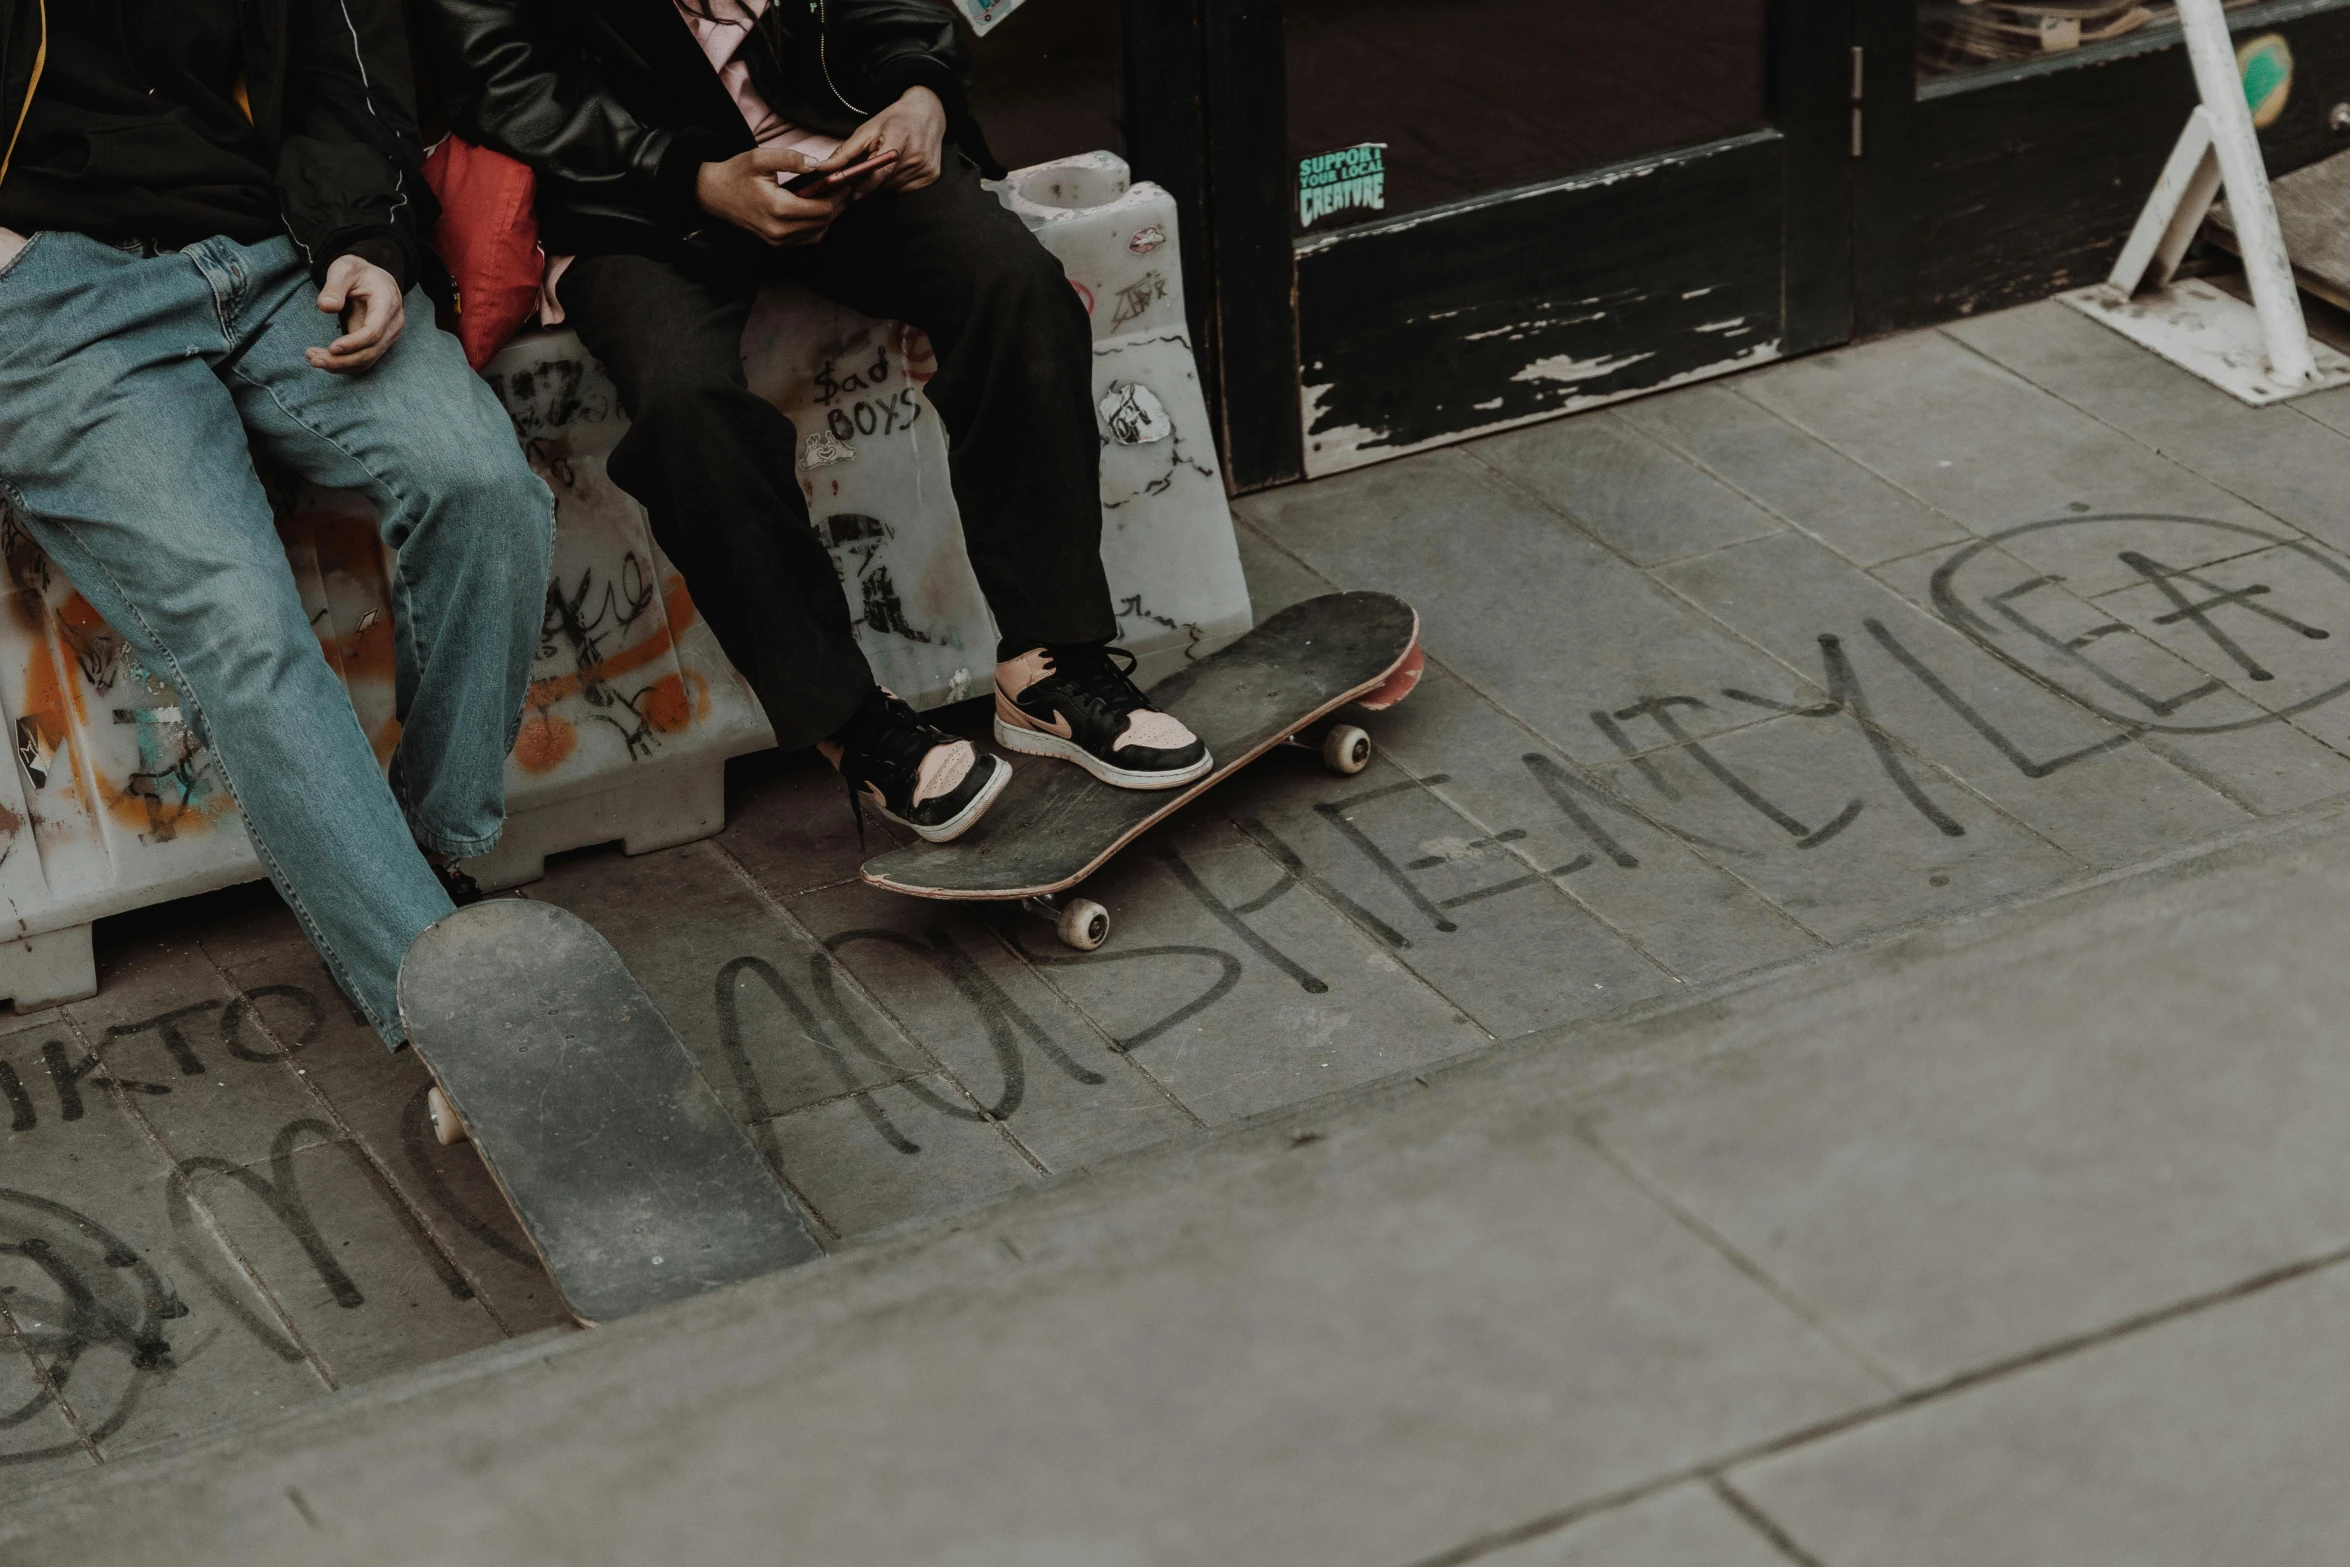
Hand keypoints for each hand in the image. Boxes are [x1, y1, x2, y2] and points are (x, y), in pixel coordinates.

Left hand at [308, 255, 405, 372]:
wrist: (373, 278)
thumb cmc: (358, 272)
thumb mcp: (344, 269)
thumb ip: (334, 287)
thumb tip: (326, 307)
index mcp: (387, 303)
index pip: (374, 331)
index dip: (354, 343)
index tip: (331, 348)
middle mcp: (392, 324)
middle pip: (370, 351)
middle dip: (342, 360)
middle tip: (314, 360)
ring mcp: (387, 336)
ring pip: (367, 360)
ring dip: (340, 365)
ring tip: (313, 359)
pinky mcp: (378, 344)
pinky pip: (363, 360)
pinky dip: (343, 364)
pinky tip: (323, 358)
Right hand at [696, 144, 851, 245]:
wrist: (713, 194)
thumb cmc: (736, 174)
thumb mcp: (760, 158)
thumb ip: (790, 159)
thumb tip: (816, 164)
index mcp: (778, 209)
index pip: (821, 209)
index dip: (837, 196)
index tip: (844, 182)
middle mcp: (780, 230)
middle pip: (823, 222)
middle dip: (837, 205)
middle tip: (844, 187)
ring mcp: (778, 240)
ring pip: (818, 233)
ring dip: (829, 216)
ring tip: (834, 196)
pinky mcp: (776, 243)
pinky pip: (807, 239)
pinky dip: (818, 226)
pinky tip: (819, 209)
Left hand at [823, 85, 946, 195]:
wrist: (927, 112)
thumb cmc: (895, 120)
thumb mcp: (869, 129)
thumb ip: (846, 151)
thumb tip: (824, 168)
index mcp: (899, 138)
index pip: (880, 170)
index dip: (865, 185)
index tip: (852, 194)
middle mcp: (916, 154)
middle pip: (885, 180)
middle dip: (874, 177)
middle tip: (873, 162)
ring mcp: (926, 166)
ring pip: (894, 186)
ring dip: (886, 179)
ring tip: (891, 160)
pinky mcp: (933, 175)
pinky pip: (906, 188)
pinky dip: (899, 181)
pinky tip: (903, 165)